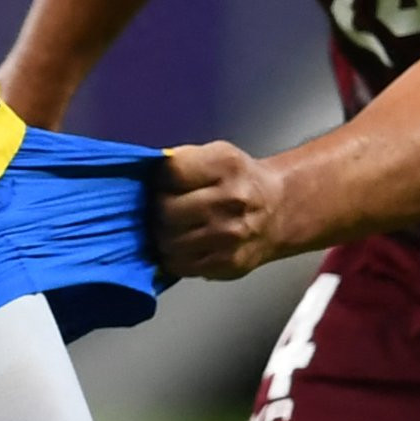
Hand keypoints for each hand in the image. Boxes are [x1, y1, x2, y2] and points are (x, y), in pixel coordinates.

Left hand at [153, 135, 297, 280]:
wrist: (276, 211)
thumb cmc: (238, 181)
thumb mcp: (216, 155)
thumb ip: (182, 162)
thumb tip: (143, 176)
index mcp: (226, 165)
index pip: (168, 174)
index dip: (158, 180)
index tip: (162, 184)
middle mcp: (232, 200)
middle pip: (165, 210)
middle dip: (157, 210)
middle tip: (165, 209)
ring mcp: (230, 235)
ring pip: (167, 241)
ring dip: (163, 236)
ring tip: (175, 228)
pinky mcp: (228, 263)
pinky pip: (179, 265)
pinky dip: (174, 256)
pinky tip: (184, 245)